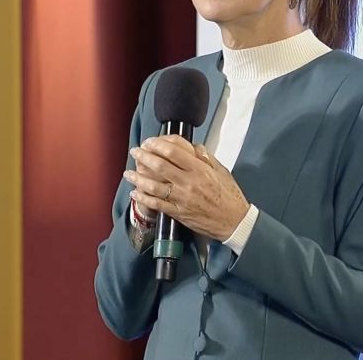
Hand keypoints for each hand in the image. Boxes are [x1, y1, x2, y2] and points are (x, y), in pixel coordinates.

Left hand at [124, 135, 249, 240]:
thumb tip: (193, 148)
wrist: (234, 221)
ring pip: (154, 186)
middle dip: (144, 157)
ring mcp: (182, 199)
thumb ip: (206, 158)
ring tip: (128, 172)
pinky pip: (158, 204)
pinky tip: (135, 193)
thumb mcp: (222, 170)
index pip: (174, 152)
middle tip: (135, 151)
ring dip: (138, 178)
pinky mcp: (179, 213)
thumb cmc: (229, 195)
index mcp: (200, 170)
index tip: (149, 141)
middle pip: (160, 166)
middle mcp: (189, 183)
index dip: (158, 145)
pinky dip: (144, 198)